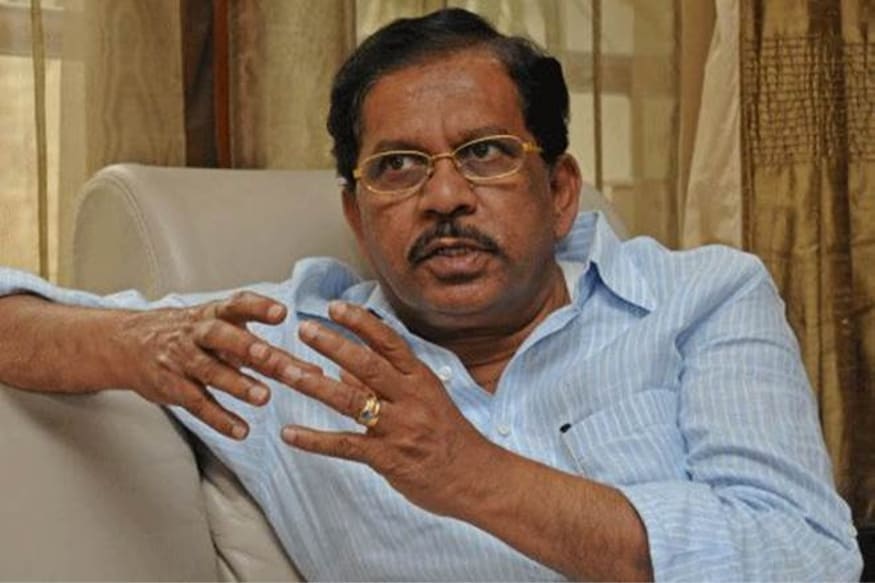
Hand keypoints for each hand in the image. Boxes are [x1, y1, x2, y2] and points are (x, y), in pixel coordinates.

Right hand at [114, 291, 319, 439]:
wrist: (127, 343)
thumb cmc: (189, 335)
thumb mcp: (218, 328)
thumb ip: (261, 346)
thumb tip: (309, 367)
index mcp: (214, 314)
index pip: (237, 304)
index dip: (258, 307)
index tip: (282, 313)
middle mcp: (198, 334)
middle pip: (224, 338)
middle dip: (250, 348)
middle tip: (274, 359)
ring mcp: (183, 360)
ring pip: (210, 371)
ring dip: (237, 384)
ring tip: (264, 397)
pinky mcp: (172, 387)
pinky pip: (196, 403)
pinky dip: (219, 418)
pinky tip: (241, 430)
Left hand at [280, 300, 495, 515]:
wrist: (477, 479)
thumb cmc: (451, 438)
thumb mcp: (425, 401)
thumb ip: (385, 384)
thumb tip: (343, 367)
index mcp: (421, 380)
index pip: (389, 342)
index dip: (361, 323)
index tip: (334, 307)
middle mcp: (410, 399)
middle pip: (368, 364)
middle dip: (333, 344)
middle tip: (304, 329)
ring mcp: (399, 428)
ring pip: (352, 401)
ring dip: (316, 385)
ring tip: (287, 372)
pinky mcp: (388, 458)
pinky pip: (345, 445)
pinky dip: (314, 440)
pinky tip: (289, 434)